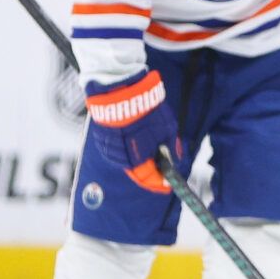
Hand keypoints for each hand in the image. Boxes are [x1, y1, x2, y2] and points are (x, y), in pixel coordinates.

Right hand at [84, 69, 179, 192]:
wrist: (121, 92)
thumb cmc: (147, 112)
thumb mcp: (168, 130)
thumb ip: (171, 148)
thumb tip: (176, 161)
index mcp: (137, 160)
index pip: (148, 179)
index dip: (159, 183)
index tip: (167, 185)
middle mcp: (121, 158)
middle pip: (137, 171)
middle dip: (150, 170)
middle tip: (162, 168)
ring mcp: (109, 148)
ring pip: (127, 160)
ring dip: (139, 158)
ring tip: (151, 149)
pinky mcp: (103, 138)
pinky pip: (118, 149)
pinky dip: (129, 149)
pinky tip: (137, 140)